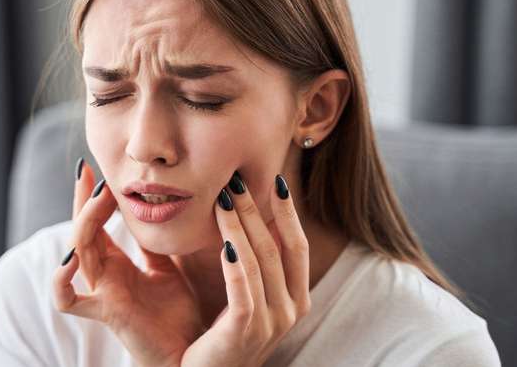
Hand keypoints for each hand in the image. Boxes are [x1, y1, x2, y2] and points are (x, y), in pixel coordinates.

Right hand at [52, 159, 203, 366]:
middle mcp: (103, 276)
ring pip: (77, 251)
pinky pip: (69, 300)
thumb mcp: (168, 266)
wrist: (189, 353)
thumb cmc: (177, 314)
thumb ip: (156, 243)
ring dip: (84, 222)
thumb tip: (161, 205)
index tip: (92, 167)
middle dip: (83, 200)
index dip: (91, 196)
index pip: (95, 222)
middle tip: (90, 172)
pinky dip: (61, 280)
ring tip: (98, 198)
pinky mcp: (106, 311)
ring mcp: (101, 292)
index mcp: (117, 264)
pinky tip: (71, 258)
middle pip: (81, 230)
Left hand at [180, 172, 311, 366]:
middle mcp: (290, 309)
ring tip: (224, 198)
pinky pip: (243, 288)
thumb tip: (235, 214)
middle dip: (257, 209)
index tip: (276, 179)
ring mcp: (272, 322)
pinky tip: (224, 240)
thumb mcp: (244, 296)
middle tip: (237, 179)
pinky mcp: (246, 331)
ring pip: (259, 260)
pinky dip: (235, 261)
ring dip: (241, 225)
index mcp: (294, 298)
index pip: (296, 245)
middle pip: (277, 246)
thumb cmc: (220, 337)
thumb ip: (246, 261)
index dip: (288, 211)